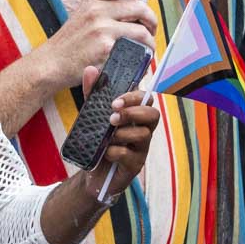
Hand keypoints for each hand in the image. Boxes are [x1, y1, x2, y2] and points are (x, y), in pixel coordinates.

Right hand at [40, 0, 156, 90]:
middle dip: (151, 19)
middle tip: (151, 30)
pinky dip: (142, 55)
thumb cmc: (68, 45)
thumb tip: (130, 12)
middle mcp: (97, 12)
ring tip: (148, 47)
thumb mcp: (81, 18)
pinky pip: (135, 49)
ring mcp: (102, 29)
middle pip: (139, 7)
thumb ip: (101, 11)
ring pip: (141, 31)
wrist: (50, 64)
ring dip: (150, 40)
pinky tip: (140, 60)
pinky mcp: (106, 48)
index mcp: (91, 2)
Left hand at [81, 67, 159, 196]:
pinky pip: (130, 155)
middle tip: (112, 118)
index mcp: (135, 115)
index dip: (133, 98)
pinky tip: (105, 153)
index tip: (115, 102)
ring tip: (107, 137)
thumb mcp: (92, 116)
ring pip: (144, 134)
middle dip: (133, 113)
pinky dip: (115, 152)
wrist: (91, 173)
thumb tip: (91, 70)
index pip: (145, 99)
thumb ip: (93, 94)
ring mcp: (141, 148)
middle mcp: (142, 129)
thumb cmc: (97, 141)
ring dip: (122, 133)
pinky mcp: (135, 165)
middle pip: (153, 115)